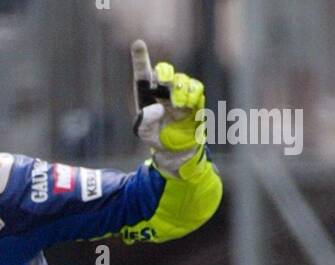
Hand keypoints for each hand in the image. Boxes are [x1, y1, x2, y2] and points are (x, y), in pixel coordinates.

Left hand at [131, 40, 206, 177]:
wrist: (174, 151)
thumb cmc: (156, 137)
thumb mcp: (143, 132)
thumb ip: (145, 120)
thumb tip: (159, 108)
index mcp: (147, 94)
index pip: (143, 73)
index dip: (141, 58)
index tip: (138, 44)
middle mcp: (163, 90)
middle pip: (165, 71)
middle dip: (164, 73)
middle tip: (162, 82)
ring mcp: (180, 94)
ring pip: (182, 80)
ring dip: (180, 89)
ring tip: (177, 105)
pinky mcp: (195, 101)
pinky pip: (197, 90)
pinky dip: (193, 95)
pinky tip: (187, 105)